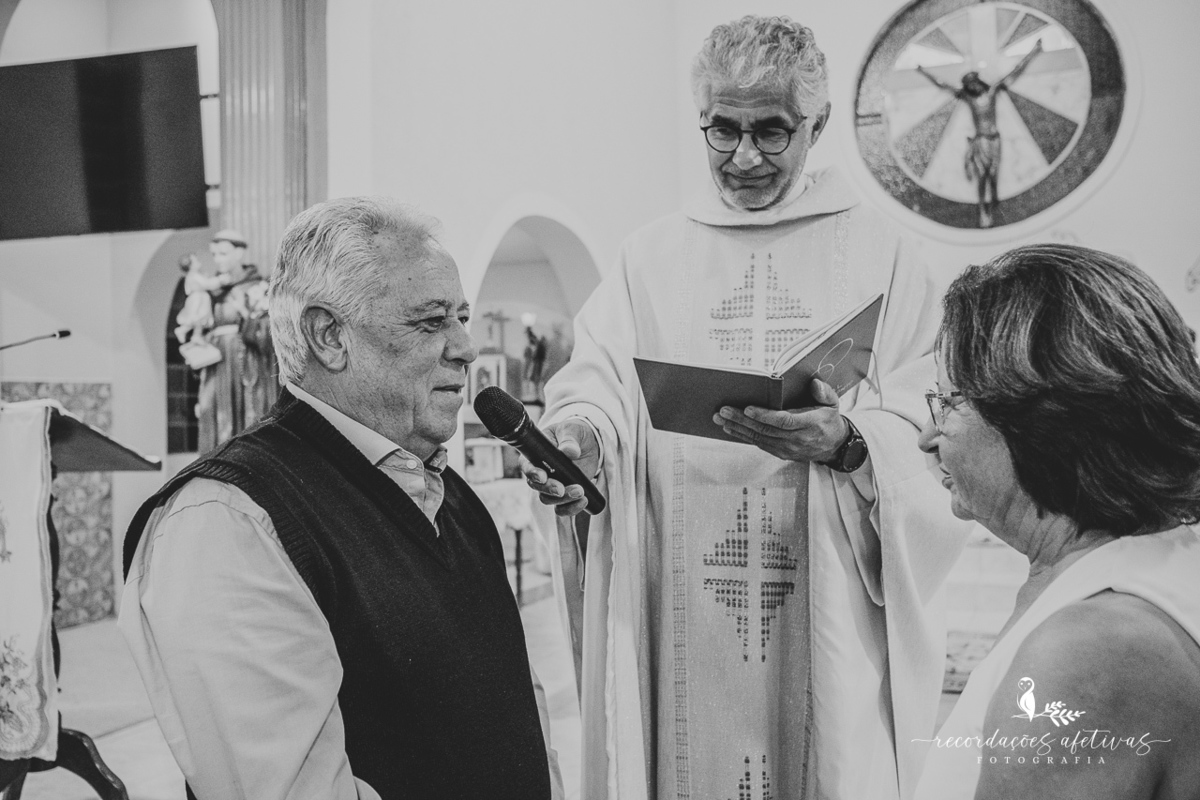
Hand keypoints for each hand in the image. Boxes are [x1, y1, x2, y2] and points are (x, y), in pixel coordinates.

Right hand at [520, 419, 600, 516]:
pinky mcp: (565, 494)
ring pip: (549, 499)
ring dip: (564, 499)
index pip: (527, 466)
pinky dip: (572, 508)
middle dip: (549, 489)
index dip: (532, 473)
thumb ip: (569, 439)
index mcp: (536, 454)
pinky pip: (563, 508)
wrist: (588, 444)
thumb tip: (568, 451)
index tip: (543, 476)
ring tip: (580, 491)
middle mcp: (541, 473)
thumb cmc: (574, 433)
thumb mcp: (572, 430)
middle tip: (561, 489)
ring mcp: (552, 485)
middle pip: (537, 487)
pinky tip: (584, 501)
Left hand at [713, 378, 848, 461]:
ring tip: (720, 418)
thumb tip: (814, 383)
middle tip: (724, 411)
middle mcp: (797, 439)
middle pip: (765, 430)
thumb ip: (824, 393)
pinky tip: (730, 428)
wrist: (834, 446)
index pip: (784, 421)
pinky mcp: (781, 453)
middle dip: (742, 420)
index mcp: (810, 425)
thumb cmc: (829, 420)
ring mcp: (788, 448)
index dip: (765, 415)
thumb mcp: (833, 403)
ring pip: (759, 438)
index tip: (748, 408)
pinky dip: (743, 436)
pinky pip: (759, 444)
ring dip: (737, 428)